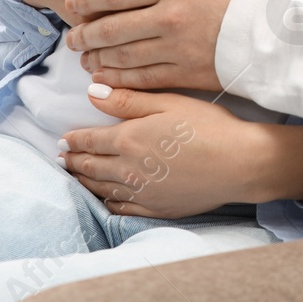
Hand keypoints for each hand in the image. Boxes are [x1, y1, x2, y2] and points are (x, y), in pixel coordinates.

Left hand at [61, 86, 302, 216]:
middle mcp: (128, 170)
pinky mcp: (157, 208)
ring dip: (84, 182)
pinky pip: (121, 208)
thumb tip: (92, 93)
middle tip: (63, 158)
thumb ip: (128, 100)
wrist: (240, 164)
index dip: (74, 139)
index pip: (90, 140)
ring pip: (102, 188)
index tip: (63, 139)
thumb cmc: (209, 127)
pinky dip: (107, 202)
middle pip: (90, 166)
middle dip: (74, 161)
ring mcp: (142, 193)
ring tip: (75, 176)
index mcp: (128, 140)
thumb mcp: (169, 103)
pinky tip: (104, 198)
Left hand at [66, 0, 278, 90]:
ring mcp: (179, 48)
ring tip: (85, 58)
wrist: (300, 26)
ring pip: (123, 55)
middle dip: (85, 33)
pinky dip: (120, 80)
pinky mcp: (192, 74)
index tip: (72, 4)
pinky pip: (145, 79)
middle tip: (72, 37)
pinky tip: (108, 80)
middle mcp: (170, 16)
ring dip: (98, 58)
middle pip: (111, 27)